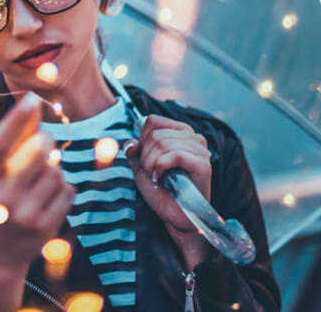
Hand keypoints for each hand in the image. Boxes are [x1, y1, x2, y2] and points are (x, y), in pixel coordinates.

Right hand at [0, 92, 74, 268]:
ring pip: (56, 171)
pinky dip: (63, 187)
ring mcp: (25, 215)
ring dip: (53, 169)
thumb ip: (10, 142)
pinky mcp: (46, 226)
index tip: (31, 100)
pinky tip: (48, 197)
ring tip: (40, 180)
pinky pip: (67, 190)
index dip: (15, 120)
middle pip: (37, 152)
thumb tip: (30, 104)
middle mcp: (1, 198)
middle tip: (42, 144)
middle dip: (44, 142)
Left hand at [122, 115, 211, 260]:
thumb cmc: (160, 189)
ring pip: (162, 143)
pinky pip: (174, 155)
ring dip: (151, 163)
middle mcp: (194, 137)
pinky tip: (161, 178)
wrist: (174, 214)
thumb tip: (131, 143)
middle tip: (152, 172)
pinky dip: (160, 167)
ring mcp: (200, 150)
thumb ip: (135, 148)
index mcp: (180, 132)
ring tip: (158, 176)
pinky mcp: (203, 164)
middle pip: (154, 133)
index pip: (152, 121)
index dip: (141, 139)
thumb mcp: (141, 164)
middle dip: (145, 155)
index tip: (145, 158)